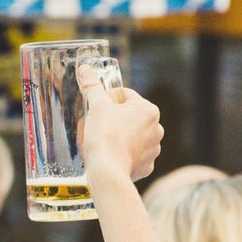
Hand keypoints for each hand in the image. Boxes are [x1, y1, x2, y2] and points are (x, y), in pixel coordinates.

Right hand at [77, 63, 162, 184]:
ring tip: (104, 142)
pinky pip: (134, 155)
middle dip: (114, 119)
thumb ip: (92, 86)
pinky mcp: (147, 166)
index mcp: (148, 110)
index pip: (125, 95)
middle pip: (130, 116)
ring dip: (120, 136)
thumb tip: (85, 69)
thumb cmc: (104, 137)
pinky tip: (112, 156)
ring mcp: (153, 149)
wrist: (108, 172)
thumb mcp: (96, 106)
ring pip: (132, 136)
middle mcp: (157, 129)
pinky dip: (124, 154)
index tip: (97, 108)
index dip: (107, 99)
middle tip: (98, 126)